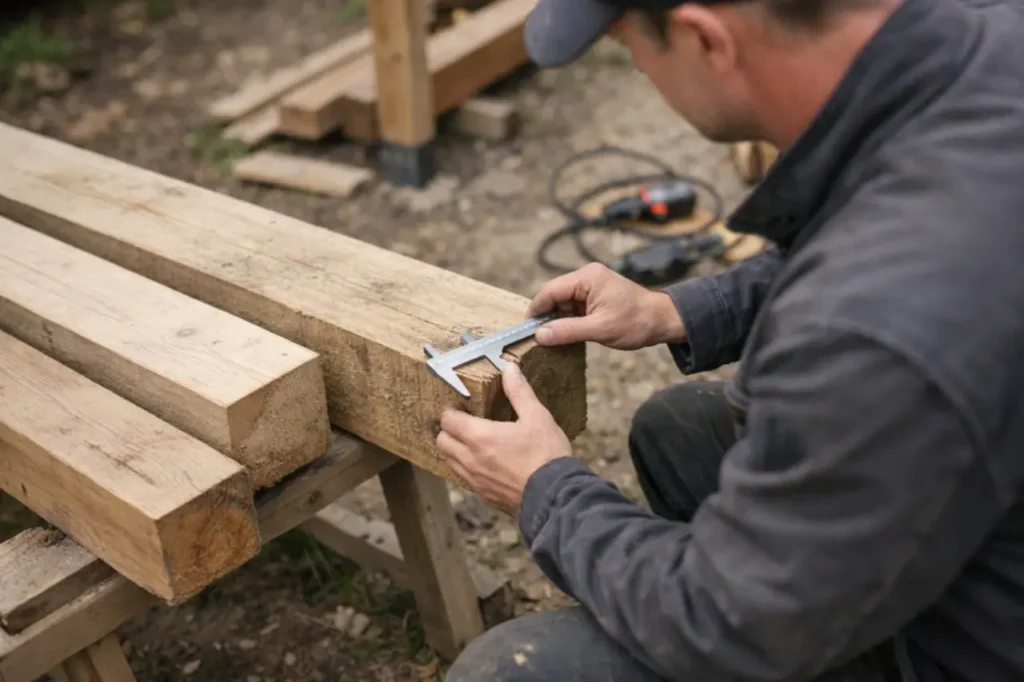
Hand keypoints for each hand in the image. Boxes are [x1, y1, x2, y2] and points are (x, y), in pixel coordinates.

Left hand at [436, 363, 571, 516]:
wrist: (555, 498)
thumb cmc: (546, 455)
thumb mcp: (537, 417)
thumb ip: (519, 392)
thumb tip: (509, 369)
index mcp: (479, 437)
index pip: (448, 420)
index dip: (452, 411)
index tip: (462, 407)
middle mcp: (470, 460)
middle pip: (442, 442)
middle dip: (449, 430)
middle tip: (465, 423)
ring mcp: (475, 481)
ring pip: (450, 462)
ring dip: (455, 450)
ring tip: (474, 442)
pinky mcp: (484, 496)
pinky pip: (465, 479)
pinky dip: (467, 468)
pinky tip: (486, 464)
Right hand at [527, 263, 685, 349]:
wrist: (661, 321)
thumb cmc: (636, 322)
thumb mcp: (600, 329)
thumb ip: (568, 331)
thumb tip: (540, 335)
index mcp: (588, 278)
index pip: (550, 290)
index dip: (536, 310)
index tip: (527, 329)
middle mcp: (587, 276)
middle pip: (554, 295)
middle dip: (546, 316)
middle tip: (538, 338)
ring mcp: (591, 285)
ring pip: (562, 301)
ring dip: (558, 319)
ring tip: (554, 338)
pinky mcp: (595, 295)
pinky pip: (573, 306)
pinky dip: (568, 319)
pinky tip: (567, 333)